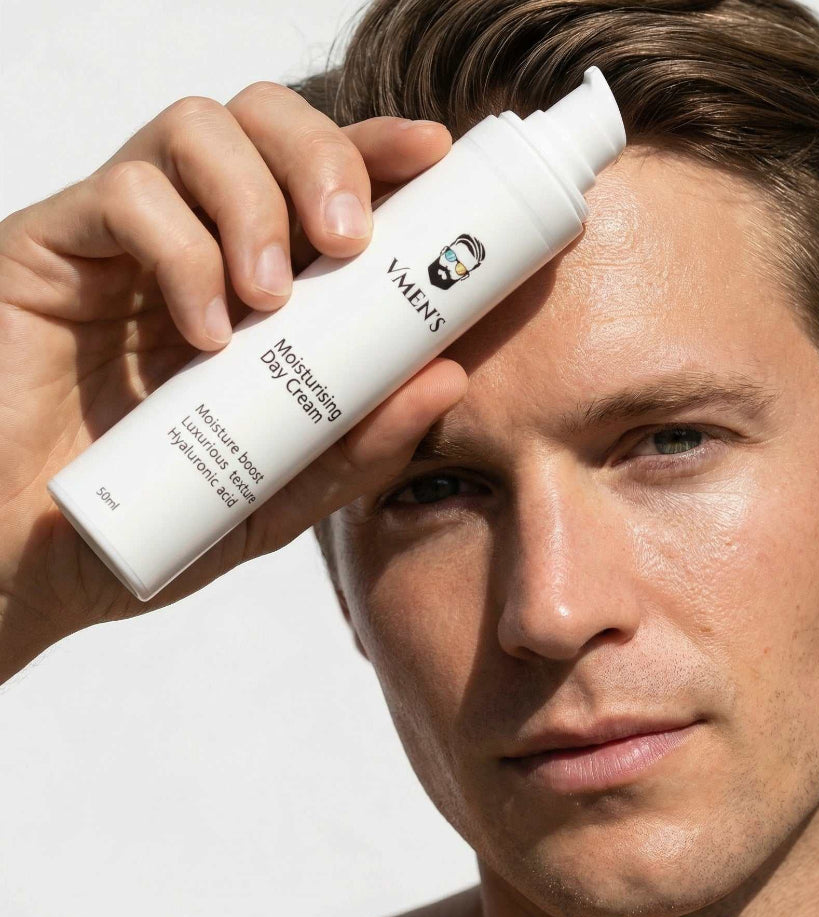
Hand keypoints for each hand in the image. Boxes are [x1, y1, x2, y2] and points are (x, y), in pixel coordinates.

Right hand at [0, 81, 467, 683]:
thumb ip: (357, 447)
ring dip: (255, 201)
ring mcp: (123, 243)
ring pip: (198, 130)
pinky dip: (181, 253)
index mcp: (257, 288)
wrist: (31, 563)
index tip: (434, 153)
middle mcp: (197, 244)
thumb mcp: (279, 496)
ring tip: (270, 298)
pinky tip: (203, 334)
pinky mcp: (51, 249)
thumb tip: (449, 378)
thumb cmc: (155, 522)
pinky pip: (124, 196)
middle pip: (265, 122)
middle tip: (348, 240)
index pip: (322, 182)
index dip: (379, 152)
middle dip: (324, 158)